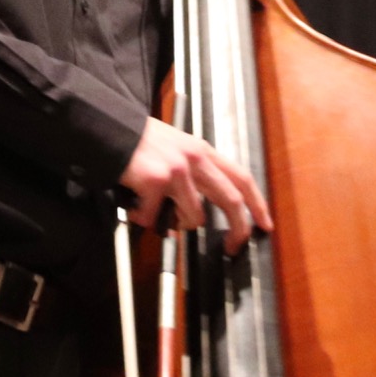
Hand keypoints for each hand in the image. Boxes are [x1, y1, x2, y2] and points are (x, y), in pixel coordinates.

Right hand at [119, 116, 273, 251]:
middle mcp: (196, 158)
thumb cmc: (141, 143)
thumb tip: (200, 211)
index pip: (242, 177)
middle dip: (238, 229)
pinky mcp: (157, 181)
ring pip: (194, 217)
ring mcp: (179, 170)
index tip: (265, 224)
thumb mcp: (177, 149)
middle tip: (233, 247)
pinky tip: (135, 206)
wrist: (111, 129)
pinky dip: (144, 219)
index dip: (257, 203)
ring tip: (157, 211)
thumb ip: (194, 174)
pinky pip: (156, 218)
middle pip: (231, 199)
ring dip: (176, 224)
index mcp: (204, 152)